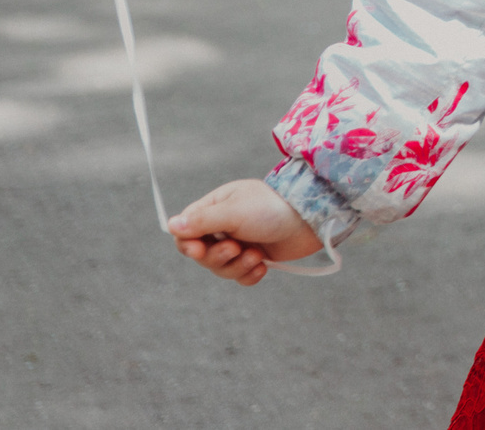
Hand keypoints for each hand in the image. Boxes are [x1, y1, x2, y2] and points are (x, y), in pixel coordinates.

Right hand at [169, 179, 322, 285]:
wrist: (313, 218)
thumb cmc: (273, 207)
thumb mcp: (234, 211)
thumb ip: (203, 220)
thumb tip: (171, 225)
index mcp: (215, 207)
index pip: (186, 232)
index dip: (189, 244)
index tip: (199, 249)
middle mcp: (225, 225)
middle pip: (202, 255)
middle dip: (218, 257)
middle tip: (236, 248)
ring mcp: (241, 241)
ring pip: (220, 268)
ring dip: (236, 266)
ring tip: (256, 255)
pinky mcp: (256, 256)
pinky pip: (240, 276)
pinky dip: (249, 275)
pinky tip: (263, 267)